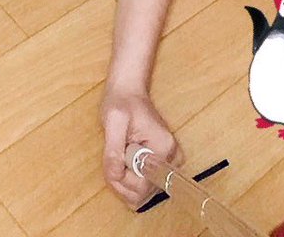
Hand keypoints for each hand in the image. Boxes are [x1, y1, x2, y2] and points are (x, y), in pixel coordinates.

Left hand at [99, 82, 183, 210]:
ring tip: (118, 156)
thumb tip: (116, 176)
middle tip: (113, 158)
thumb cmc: (122, 101)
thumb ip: (113, 151)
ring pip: (143, 193)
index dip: (123, 179)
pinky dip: (129, 181)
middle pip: (143, 193)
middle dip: (121, 181)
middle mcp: (171, 159)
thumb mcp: (113, 121)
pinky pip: (144, 187)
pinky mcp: (161, 166)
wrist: (128, 91)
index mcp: (163, 148)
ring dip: (124, 181)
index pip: (143, 185)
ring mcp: (168, 164)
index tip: (114, 160)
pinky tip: (123, 162)